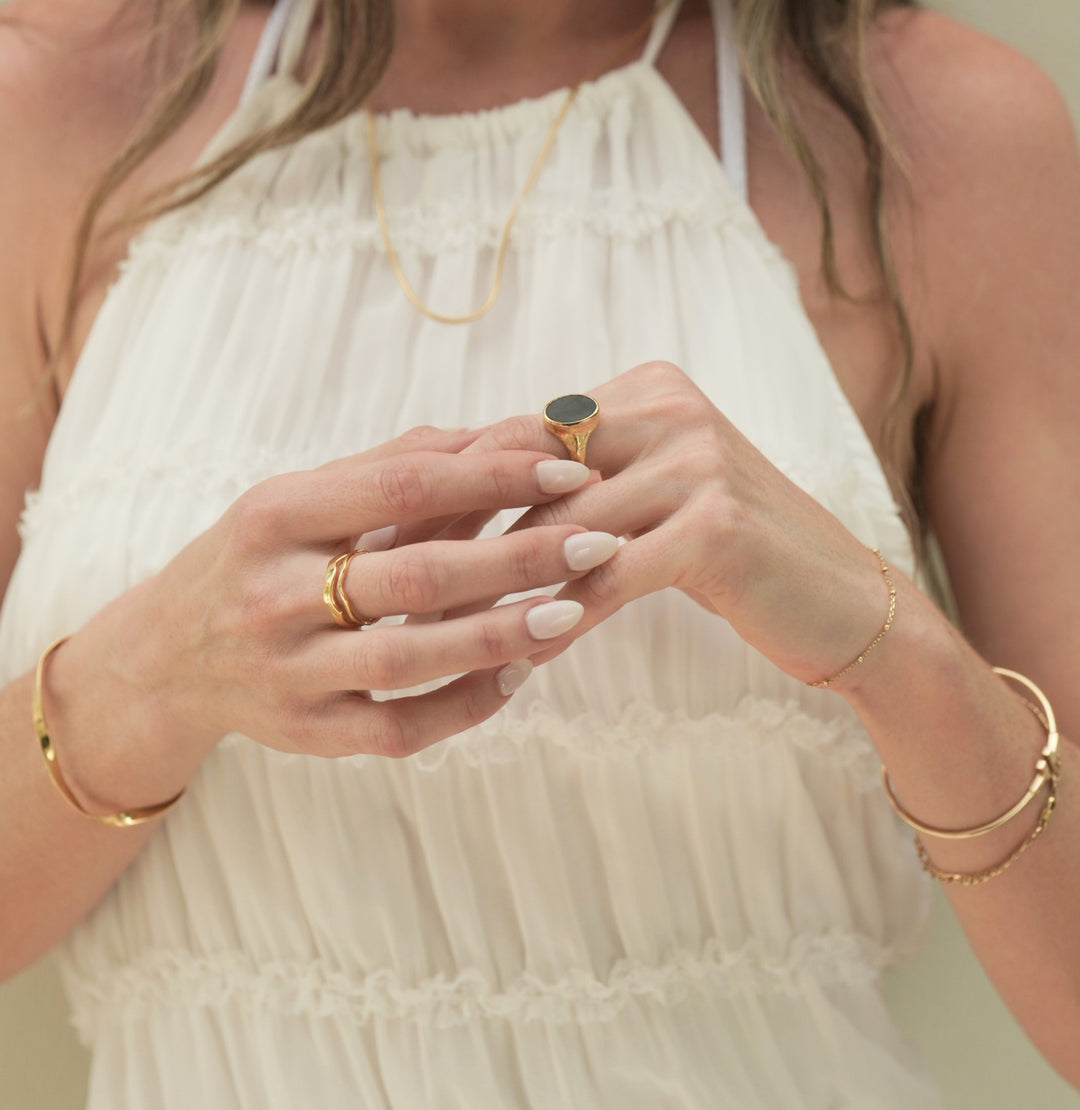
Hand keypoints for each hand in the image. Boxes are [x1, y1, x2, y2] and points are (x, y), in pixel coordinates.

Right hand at [44, 426, 620, 809]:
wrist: (166, 657)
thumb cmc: (256, 558)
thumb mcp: (302, 496)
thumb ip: (398, 466)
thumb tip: (506, 436)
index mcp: (277, 514)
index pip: (402, 487)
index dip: (493, 477)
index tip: (568, 468)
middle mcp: (275, 593)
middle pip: (414, 575)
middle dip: (516, 558)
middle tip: (596, 540)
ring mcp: (288, 673)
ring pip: (408, 659)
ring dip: (499, 635)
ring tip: (572, 609)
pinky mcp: (305, 735)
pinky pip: (398, 730)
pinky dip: (464, 706)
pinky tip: (517, 676)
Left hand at [424, 362, 897, 685]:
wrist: (846, 605)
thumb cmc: (733, 559)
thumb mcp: (652, 502)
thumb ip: (577, 485)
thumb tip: (467, 503)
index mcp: (644, 390)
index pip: (519, 433)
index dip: (446, 486)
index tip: (382, 533)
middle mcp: (668, 408)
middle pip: (526, 468)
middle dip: (451, 528)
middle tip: (382, 580)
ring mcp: (696, 460)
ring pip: (560, 528)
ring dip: (493, 585)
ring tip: (432, 630)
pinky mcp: (716, 524)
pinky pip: (610, 577)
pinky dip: (560, 618)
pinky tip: (518, 657)